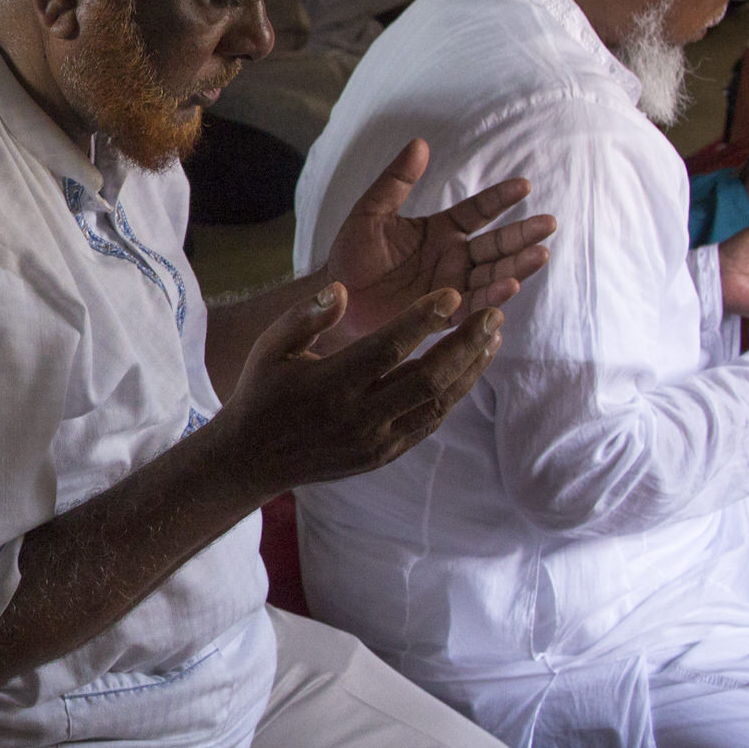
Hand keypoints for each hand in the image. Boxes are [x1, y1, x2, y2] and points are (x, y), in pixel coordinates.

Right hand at [216, 286, 501, 493]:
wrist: (254, 458)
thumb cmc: (262, 391)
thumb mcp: (269, 347)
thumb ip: (305, 315)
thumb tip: (342, 289)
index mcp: (329, 385)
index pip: (387, 348)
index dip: (423, 321)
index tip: (453, 294)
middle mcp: (357, 416)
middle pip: (427, 378)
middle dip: (466, 345)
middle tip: (495, 315)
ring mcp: (374, 440)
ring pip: (437, 403)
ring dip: (470, 370)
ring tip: (491, 339)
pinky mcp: (384, 454)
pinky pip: (429, 423)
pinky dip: (453, 395)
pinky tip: (467, 370)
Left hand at [321, 140, 555, 345]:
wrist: (334, 299)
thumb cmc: (350, 254)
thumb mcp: (371, 212)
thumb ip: (396, 181)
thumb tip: (420, 143)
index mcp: (441, 230)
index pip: (479, 212)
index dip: (500, 199)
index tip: (524, 186)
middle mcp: (453, 258)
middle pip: (496, 245)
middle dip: (523, 235)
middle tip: (548, 224)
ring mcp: (452, 285)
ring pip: (493, 274)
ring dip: (517, 265)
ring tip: (540, 254)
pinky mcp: (443, 313)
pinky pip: (473, 305)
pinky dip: (492, 297)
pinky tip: (510, 286)